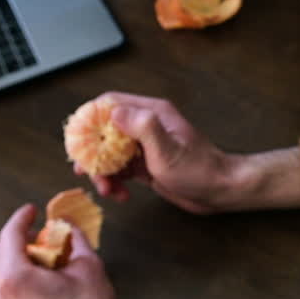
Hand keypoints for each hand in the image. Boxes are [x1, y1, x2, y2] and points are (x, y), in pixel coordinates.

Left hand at [0, 204, 133, 298]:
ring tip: (44, 255)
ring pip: (0, 273)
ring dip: (17, 258)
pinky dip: (18, 278)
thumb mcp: (88, 267)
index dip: (21, 218)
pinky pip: (6, 292)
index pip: (9, 236)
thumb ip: (75, 239)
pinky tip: (42, 279)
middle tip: (40, 232)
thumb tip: (68, 225)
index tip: (33, 210)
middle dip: (17, 238)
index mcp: (14, 277)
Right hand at [74, 92, 299, 213]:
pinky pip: (120, 170)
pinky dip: (115, 182)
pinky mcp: (147, 165)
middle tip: (86, 171)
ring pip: (110, 153)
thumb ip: (142, 127)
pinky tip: (121, 195)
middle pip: (105, 131)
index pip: (111, 103)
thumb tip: (114, 112)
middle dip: (92, 151)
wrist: (220, 192)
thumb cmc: (200, 169)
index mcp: (152, 113)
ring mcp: (146, 146)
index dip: (90, 118)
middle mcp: (147, 126)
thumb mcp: (168, 149)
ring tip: (107, 190)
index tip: (79, 140)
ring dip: (102, 172)